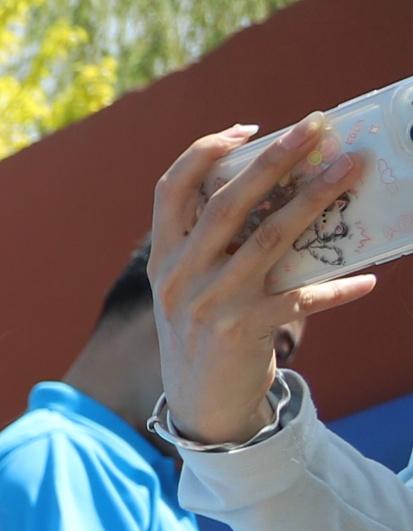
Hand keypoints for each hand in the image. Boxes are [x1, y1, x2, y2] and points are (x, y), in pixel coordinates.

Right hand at [152, 118, 379, 444]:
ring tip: (349, 170)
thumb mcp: (186, 286)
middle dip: (274, 160)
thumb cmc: (202, 330)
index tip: (248, 130)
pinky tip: (367, 279)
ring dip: (314, 199)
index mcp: (163, 258)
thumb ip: (208, 245)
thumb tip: (275, 192)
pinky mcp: (245, 330)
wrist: (200, 402)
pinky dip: (337, 288)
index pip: (171, 189)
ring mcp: (212, 303)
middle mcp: (180, 277)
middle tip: (315, 128)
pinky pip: (302, 298)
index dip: (205, 152)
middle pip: (228, 203)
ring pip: (270, 238)